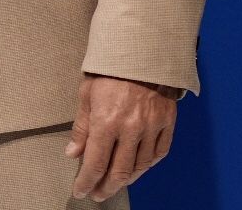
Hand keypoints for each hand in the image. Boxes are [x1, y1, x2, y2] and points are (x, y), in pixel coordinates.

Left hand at [65, 72, 178, 201]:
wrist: (143, 47)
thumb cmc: (112, 68)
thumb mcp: (87, 93)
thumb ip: (82, 127)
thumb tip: (74, 152)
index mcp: (107, 121)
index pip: (95, 164)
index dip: (86, 182)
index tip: (81, 190)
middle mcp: (131, 128)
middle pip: (119, 172)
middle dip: (106, 187)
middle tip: (98, 193)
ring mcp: (152, 125)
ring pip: (141, 166)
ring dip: (127, 179)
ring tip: (116, 182)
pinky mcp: (167, 120)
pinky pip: (160, 152)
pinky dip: (149, 164)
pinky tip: (139, 167)